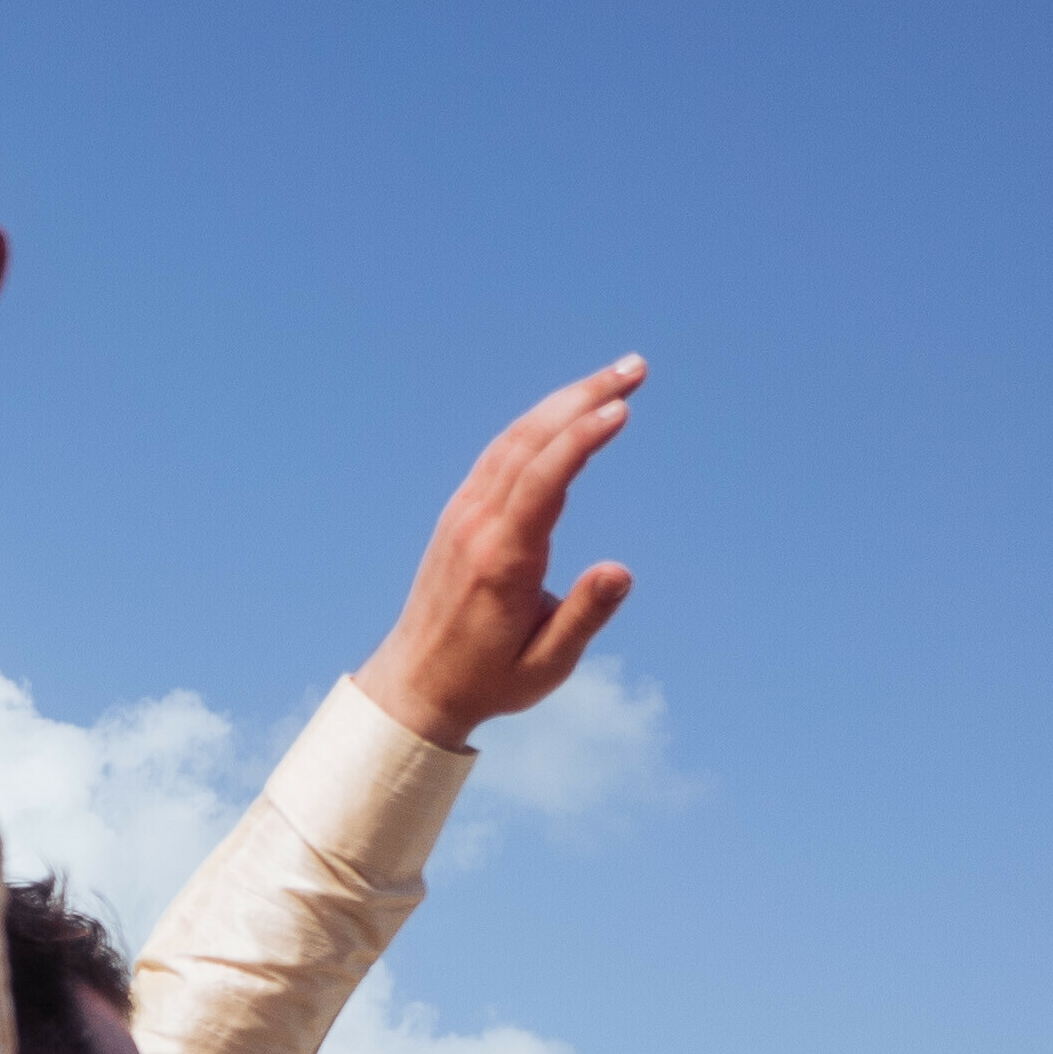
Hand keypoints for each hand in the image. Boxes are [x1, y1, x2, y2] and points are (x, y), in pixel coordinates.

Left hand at [356, 360, 645, 749]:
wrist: (414, 686)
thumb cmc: (487, 679)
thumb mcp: (546, 665)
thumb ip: (584, 616)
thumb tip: (621, 571)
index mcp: (502, 560)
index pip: (543, 480)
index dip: (582, 439)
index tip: (622, 407)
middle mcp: (477, 526)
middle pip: (530, 442)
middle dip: (585, 397)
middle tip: (638, 368)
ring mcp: (462, 515)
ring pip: (513, 440)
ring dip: (564, 402)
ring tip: (616, 378)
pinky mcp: (459, 515)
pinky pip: (499, 454)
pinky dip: (537, 423)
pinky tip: (568, 410)